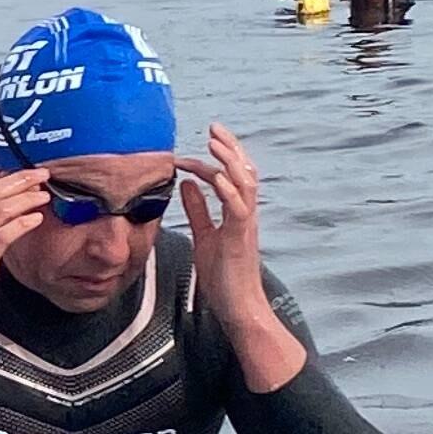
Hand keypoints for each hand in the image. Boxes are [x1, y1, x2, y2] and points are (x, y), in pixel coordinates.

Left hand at [179, 123, 300, 384]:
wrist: (238, 307)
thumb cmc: (223, 275)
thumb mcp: (204, 236)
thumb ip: (197, 210)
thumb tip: (186, 184)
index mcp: (237, 212)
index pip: (233, 175)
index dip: (216, 159)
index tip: (194, 150)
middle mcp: (245, 214)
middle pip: (245, 171)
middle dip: (230, 147)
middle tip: (214, 126)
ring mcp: (245, 225)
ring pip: (245, 183)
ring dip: (229, 160)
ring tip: (215, 141)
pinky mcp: (240, 238)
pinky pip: (239, 208)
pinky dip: (228, 190)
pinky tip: (216, 176)